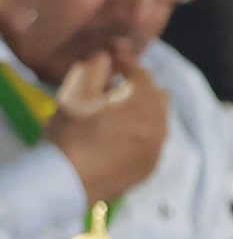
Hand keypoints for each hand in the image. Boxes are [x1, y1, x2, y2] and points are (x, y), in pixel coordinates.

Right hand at [45, 52, 167, 207]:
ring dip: (142, 110)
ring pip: (158, 119)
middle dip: (138, 86)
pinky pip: (153, 141)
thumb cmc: (70, 134)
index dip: (126, 61)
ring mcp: (158, 149)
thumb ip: (94, 72)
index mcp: (144, 105)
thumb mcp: (76, 97)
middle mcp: (159, 126)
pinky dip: (142, 132)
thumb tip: (105, 57)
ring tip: (118, 111)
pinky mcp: (151, 168)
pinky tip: (121, 135)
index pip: (141, 74)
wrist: (66, 182)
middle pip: (156, 96)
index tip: (112, 56)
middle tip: (114, 85)